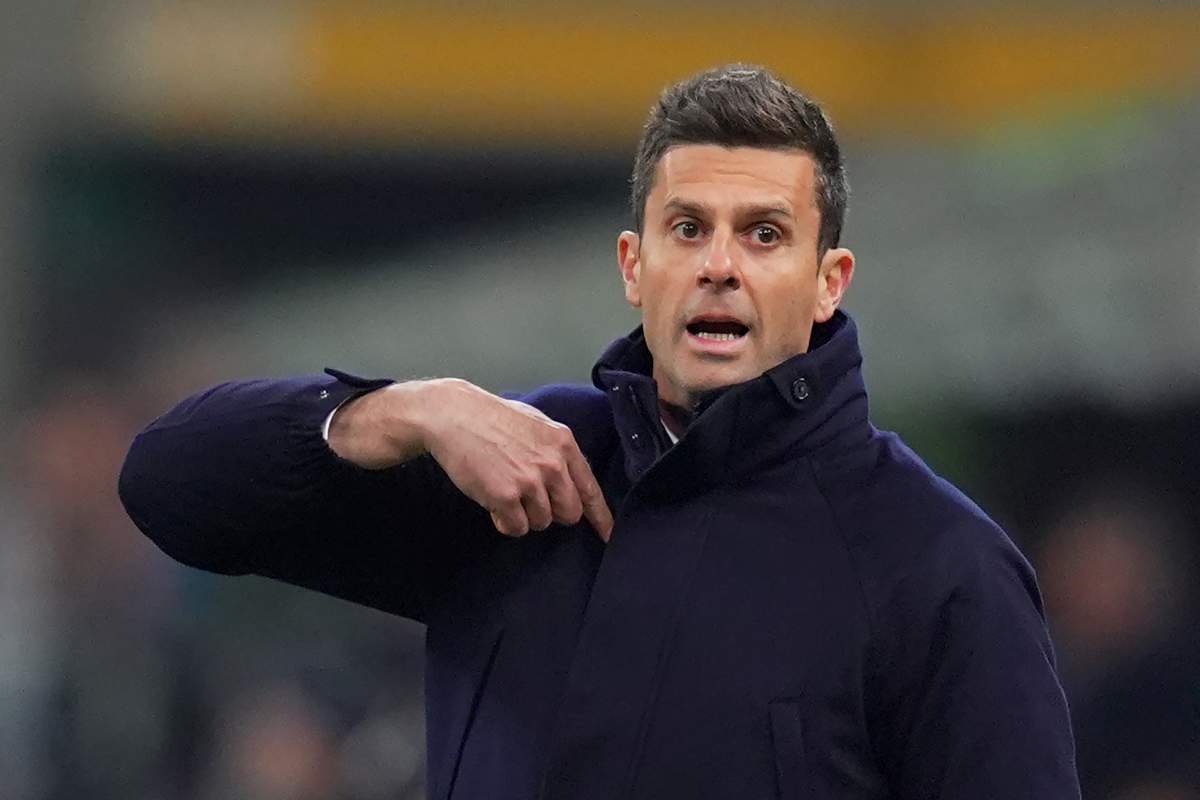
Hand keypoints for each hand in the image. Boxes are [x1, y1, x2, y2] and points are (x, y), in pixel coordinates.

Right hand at [421, 380, 613, 540]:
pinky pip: (516, 528)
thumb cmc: (492, 418)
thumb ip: (557, 451)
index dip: (600, 517)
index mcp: (564, 445)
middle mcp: (553, 464)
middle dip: (553, 513)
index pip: (591, 490)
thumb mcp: (537, 424)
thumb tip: (571, 478)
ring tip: (506, 492)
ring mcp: (530, 481)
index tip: (608, 536)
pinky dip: (505, 521)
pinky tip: (493, 502)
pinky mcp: (506, 496)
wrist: (454, 415)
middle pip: (569, 513)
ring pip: (541, 522)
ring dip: (524, 516)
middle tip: (530, 500)